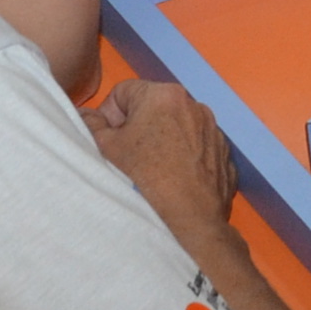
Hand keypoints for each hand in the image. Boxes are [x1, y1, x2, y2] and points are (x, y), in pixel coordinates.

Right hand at [86, 78, 235, 233]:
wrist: (190, 217)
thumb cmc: (144, 177)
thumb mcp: (107, 148)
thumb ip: (92, 124)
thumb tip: (86, 115)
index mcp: (164, 94)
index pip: (124, 91)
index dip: (111, 114)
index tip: (111, 139)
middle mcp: (194, 104)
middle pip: (153, 107)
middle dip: (137, 126)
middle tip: (128, 155)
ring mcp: (213, 128)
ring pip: (177, 125)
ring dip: (162, 139)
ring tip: (153, 168)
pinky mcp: (224, 151)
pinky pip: (197, 145)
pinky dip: (184, 155)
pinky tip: (175, 177)